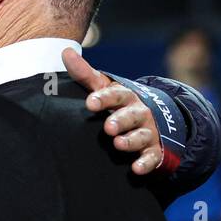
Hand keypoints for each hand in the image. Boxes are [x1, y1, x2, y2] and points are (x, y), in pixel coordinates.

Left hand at [62, 47, 163, 173]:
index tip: (90, 103)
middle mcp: (139, 113)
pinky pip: (152, 158)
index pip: (115, 95)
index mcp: (125, 97)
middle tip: (108, 126)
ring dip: (131, 140)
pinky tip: (136, 169)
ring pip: (142, 136)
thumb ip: (85, 74)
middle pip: (131, 115)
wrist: (155, 119)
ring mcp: (148, 132)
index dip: (103, 98)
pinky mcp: (154, 151)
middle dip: (120, 120)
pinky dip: (146, 163)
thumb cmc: (120, 104)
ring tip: (118, 144)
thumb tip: (65, 51)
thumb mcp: (104, 88)